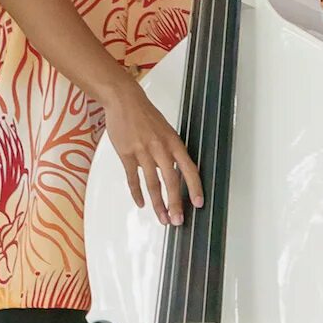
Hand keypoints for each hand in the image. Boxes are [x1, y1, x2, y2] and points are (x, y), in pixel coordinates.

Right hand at [96, 75, 203, 226]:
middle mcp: (160, 148)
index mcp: (174, 143)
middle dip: (175, 203)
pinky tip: (141, 203)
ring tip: (162, 218)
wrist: (124, 101)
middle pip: (170, 181)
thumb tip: (176, 174)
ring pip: (152, 183)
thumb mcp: (167, 131)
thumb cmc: (147, 117)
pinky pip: (132, 177)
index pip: (189, 169)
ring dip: (157, 203)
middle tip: (178, 221)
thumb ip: (171, 152)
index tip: (198, 204)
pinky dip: (136, 192)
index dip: (194, 188)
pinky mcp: (125, 153)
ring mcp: (142, 151)